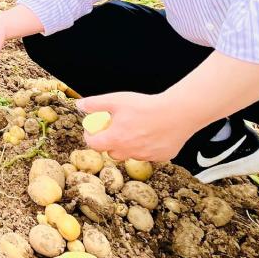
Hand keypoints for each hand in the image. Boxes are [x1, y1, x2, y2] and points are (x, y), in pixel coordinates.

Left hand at [77, 92, 193, 162]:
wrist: (178, 113)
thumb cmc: (146, 106)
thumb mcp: (116, 100)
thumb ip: (95, 104)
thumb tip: (80, 105)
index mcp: (116, 139)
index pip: (94, 145)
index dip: (90, 136)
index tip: (93, 129)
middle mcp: (129, 151)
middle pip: (111, 152)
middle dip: (109, 142)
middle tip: (114, 129)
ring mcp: (145, 156)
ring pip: (130, 154)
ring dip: (127, 145)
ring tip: (134, 129)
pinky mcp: (160, 157)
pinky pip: (148, 154)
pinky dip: (146, 146)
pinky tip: (151, 133)